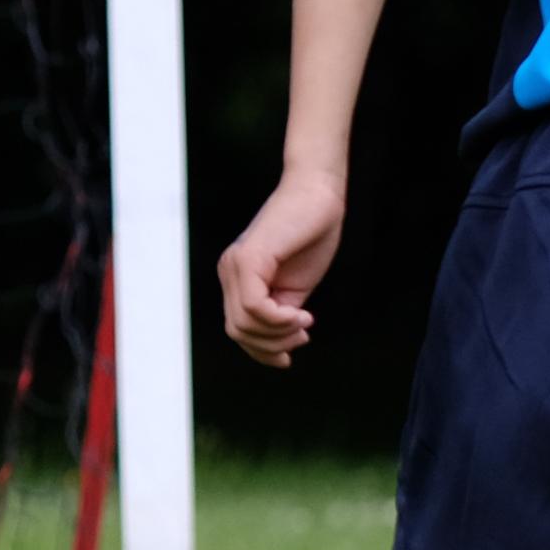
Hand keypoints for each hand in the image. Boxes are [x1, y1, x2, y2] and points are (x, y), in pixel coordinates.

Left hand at [216, 166, 348, 367]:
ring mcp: (235, 265)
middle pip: (238, 332)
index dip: (262, 351)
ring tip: (303, 324)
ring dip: (279, 334)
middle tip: (301, 337)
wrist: (319, 194)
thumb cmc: (311, 233)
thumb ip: (280, 311)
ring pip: (244, 324)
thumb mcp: (293, 284)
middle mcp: (229, 271)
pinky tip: (301, 314)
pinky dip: (278, 319)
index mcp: (238, 278)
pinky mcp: (249, 259)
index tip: (290, 355)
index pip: (237, 329)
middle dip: (272, 346)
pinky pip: (253, 306)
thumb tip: (277, 345)